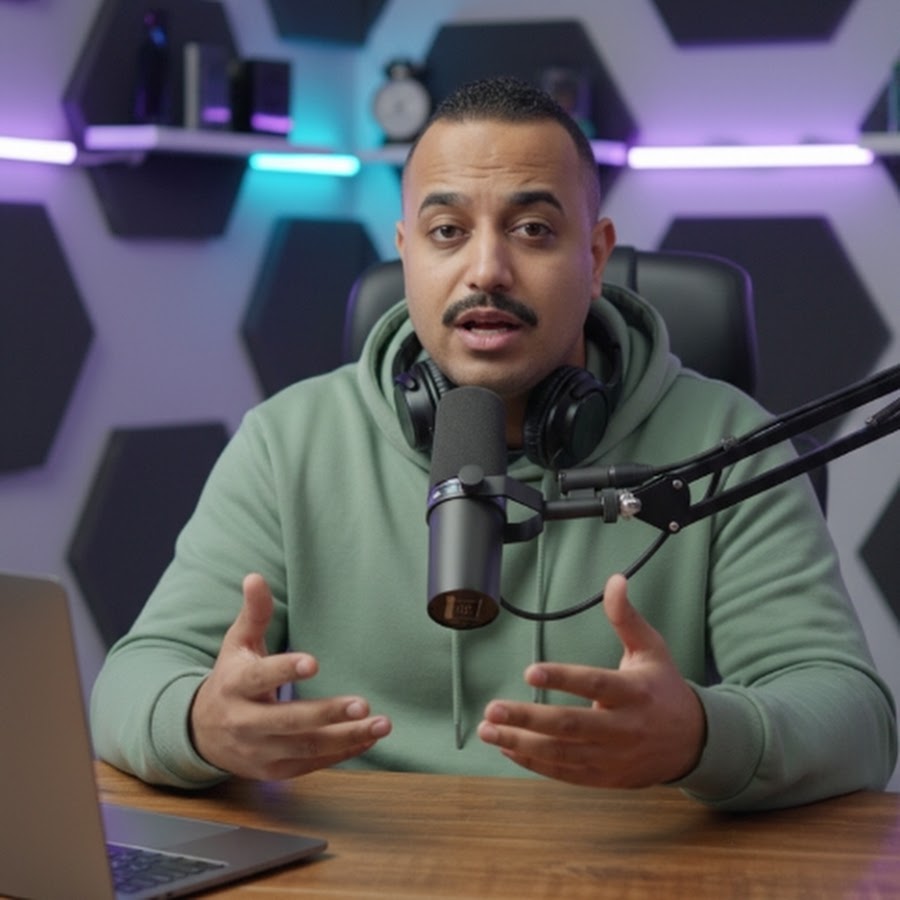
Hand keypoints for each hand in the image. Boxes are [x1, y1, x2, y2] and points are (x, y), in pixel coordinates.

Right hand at [190, 573, 391, 779]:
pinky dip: (343, 752)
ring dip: (346, 737)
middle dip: (326, 713)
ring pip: (305, 747)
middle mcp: (245, 721)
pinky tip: (369, 737)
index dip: (285, 671)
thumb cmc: (231, 678)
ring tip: (381, 723)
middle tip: (363, 703)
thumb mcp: (237, 644)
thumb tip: (255, 577)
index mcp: (235, 685)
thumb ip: (253, 613)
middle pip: (288, 721)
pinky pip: (312, 763)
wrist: (202, 733)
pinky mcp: (274, 770)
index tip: (314, 663)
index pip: (259, 678)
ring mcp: (259, 750)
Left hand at [477, 574, 704, 788]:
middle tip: (492, 709)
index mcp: (635, 693)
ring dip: (521, 743)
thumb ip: (626, 617)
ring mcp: (614, 757)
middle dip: (528, 719)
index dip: (562, 678)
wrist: (694, 743)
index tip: (529, 672)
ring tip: (488, 730)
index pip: (595, 684)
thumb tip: (615, 580)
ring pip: (562, 753)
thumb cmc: (663, 688)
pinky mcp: (605, 777)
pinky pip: (564, 772)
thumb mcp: (651, 649)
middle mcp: (624, 728)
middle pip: (571, 725)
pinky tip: (508, 748)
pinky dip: (533, 763)